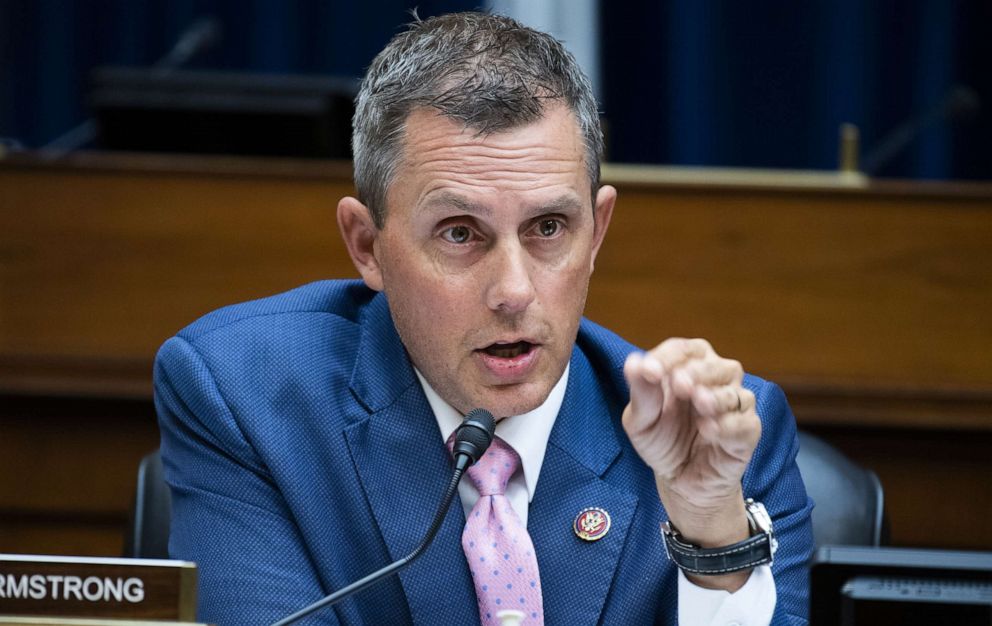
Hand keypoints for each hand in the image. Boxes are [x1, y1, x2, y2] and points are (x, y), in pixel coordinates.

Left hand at [622, 338, 760, 589]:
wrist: (679, 482)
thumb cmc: (662, 441)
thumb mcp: (642, 421)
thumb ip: (641, 393)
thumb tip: (632, 362)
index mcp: (688, 367)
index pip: (683, 350)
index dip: (667, 357)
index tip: (648, 371)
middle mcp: (716, 380)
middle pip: (715, 365)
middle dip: (697, 372)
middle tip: (680, 384)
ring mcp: (735, 406)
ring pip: (735, 392)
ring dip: (716, 396)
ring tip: (699, 402)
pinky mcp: (748, 433)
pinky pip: (745, 424)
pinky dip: (728, 425)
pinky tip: (709, 430)